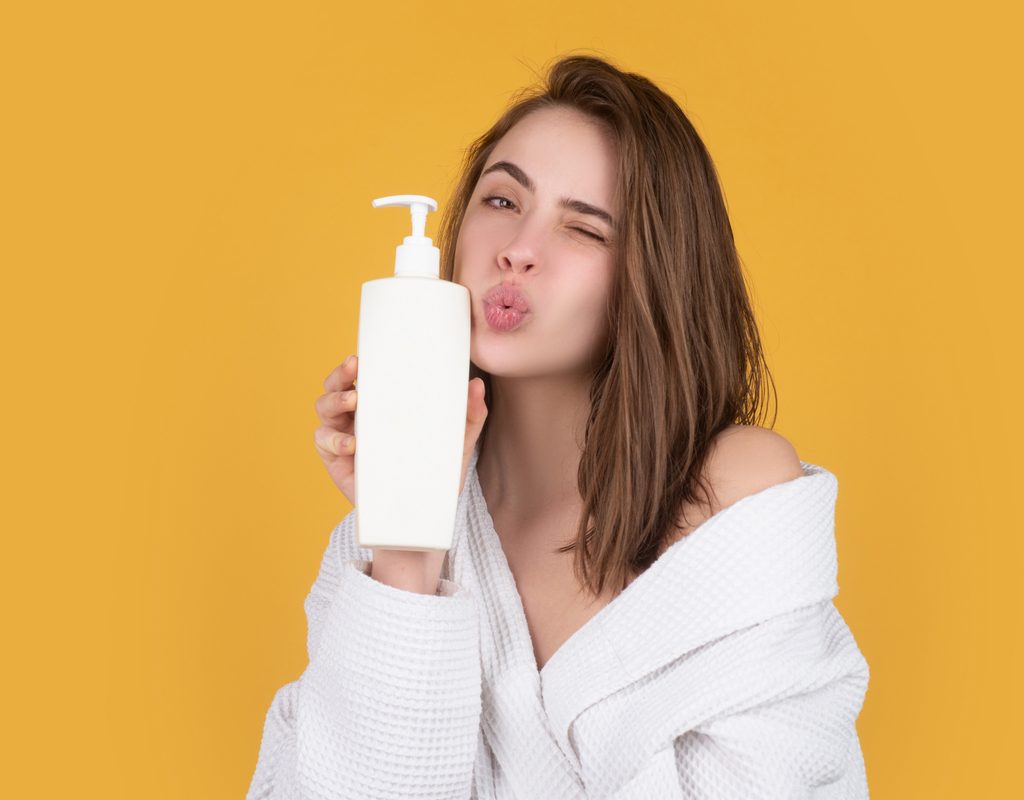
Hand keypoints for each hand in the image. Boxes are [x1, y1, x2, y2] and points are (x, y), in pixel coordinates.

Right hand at [314, 354, 488, 593]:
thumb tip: (476, 386)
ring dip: (334, 400)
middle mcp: (357, 416)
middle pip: (336, 386)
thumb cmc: (435, 472)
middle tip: (354, 369)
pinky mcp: (336, 460)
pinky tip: (351, 444)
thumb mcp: (456, 443)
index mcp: (381, 405)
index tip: (361, 356)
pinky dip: (333, 440)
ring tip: (353, 401)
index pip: (362, 376)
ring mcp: (343, 436)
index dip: (355, 364)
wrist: (421, 515)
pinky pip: (323, 442)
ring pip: (324, 408)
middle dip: (339, 375)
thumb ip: (468, 416)